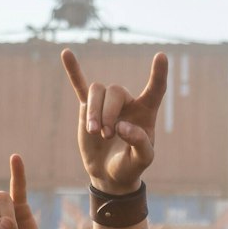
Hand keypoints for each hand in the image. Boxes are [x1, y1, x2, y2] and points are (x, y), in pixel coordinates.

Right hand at [62, 49, 166, 194]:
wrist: (110, 175)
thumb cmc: (130, 165)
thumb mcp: (142, 160)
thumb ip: (139, 143)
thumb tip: (123, 126)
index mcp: (145, 112)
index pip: (156, 89)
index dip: (158, 74)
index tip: (161, 56)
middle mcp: (127, 103)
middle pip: (116, 91)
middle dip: (108, 113)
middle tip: (108, 136)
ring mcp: (106, 104)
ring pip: (97, 90)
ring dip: (94, 112)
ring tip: (94, 132)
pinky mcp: (88, 109)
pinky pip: (80, 86)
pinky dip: (73, 71)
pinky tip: (66, 53)